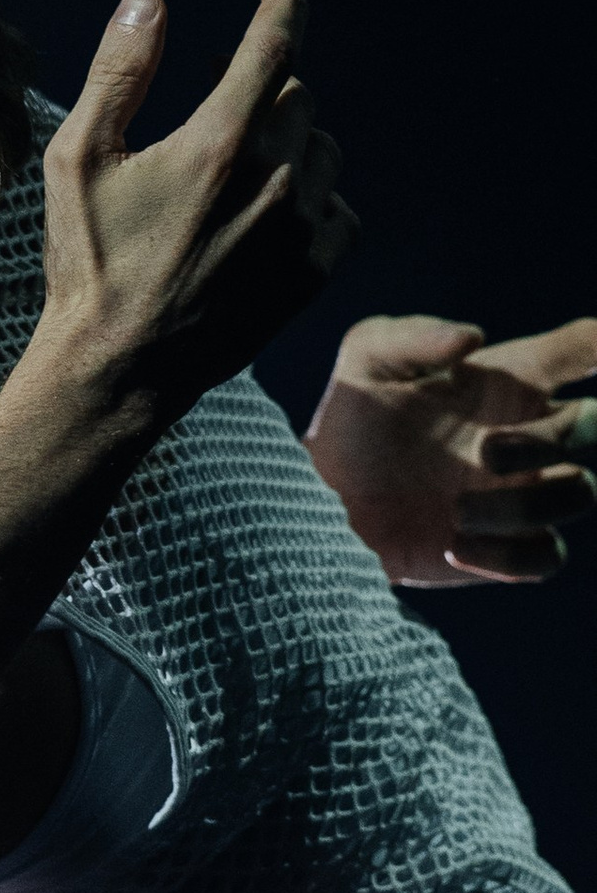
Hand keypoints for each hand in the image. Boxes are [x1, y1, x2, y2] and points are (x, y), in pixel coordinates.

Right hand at [37, 0, 356, 422]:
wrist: (119, 371)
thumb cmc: (88, 264)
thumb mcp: (77, 159)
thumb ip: (119, 72)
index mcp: (217, 143)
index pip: (274, 44)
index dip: (282, 0)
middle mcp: (273, 180)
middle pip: (296, 94)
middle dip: (260, 84)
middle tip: (215, 95)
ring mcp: (300, 230)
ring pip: (322, 148)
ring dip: (289, 139)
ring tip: (239, 161)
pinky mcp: (313, 273)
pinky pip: (338, 207)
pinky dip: (310, 196)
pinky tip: (266, 211)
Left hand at [304, 314, 596, 584]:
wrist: (323, 497)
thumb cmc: (353, 419)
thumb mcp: (365, 362)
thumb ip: (411, 336)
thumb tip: (471, 338)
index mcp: (513, 379)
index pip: (586, 348)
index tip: (596, 351)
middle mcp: (533, 435)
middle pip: (595, 425)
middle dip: (557, 437)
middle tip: (486, 450)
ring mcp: (526, 492)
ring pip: (580, 493)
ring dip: (524, 503)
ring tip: (454, 508)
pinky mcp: (507, 549)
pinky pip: (547, 556)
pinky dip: (507, 555)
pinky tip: (453, 544)